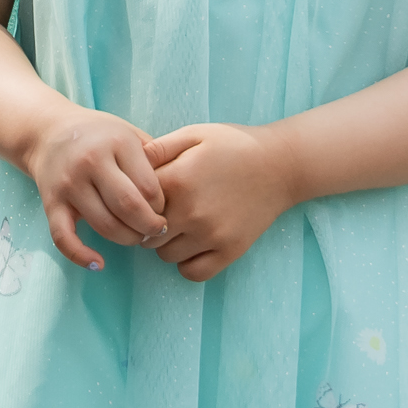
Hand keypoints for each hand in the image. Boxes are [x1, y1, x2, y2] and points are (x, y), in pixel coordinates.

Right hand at [19, 106, 167, 269]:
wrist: (47, 130)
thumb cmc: (99, 135)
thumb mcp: (129, 133)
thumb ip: (155, 157)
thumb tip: (183, 192)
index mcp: (116, 143)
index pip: (150, 187)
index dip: (163, 207)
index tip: (166, 210)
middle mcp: (90, 161)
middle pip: (129, 207)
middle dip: (149, 227)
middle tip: (157, 230)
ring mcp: (68, 183)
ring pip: (104, 225)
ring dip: (127, 239)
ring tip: (136, 236)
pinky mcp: (51, 202)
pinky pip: (63, 236)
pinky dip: (80, 256)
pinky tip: (98, 264)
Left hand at [142, 122, 299, 281]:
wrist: (280, 164)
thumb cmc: (233, 145)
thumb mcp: (192, 134)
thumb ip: (157, 148)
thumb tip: (127, 162)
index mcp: (176, 180)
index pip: (132, 202)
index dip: (132, 200)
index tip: (140, 196)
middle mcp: (190, 211)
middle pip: (145, 233)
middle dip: (145, 225)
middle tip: (158, 214)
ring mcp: (211, 234)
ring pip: (164, 255)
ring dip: (165, 244)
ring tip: (177, 226)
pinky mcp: (230, 251)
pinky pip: (193, 273)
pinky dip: (187, 263)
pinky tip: (192, 245)